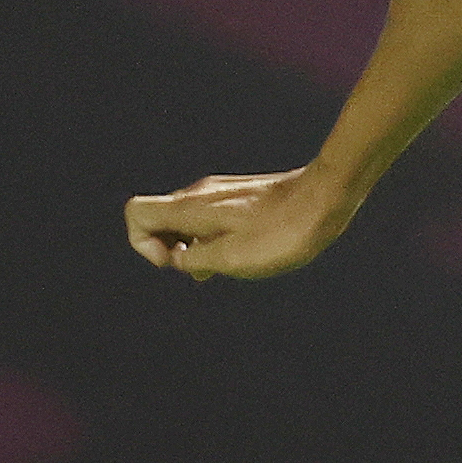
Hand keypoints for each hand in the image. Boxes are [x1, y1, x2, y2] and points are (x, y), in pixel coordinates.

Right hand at [124, 167, 356, 282]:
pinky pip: (207, 218)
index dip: (141, 244)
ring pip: (183, 220)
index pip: (136, 213)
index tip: (173, 262)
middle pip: (157, 218)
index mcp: (191, 208)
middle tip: (199, 270)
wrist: (326, 198)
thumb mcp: (232, 258)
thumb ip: (195, 259)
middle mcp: (198, 195)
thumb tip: (178, 259)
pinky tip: (236, 255)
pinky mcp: (239, 196)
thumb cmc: (282, 231)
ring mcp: (219, 193)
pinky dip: (209, 238)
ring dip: (189, 247)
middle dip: (166, 249)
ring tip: (217, 268)